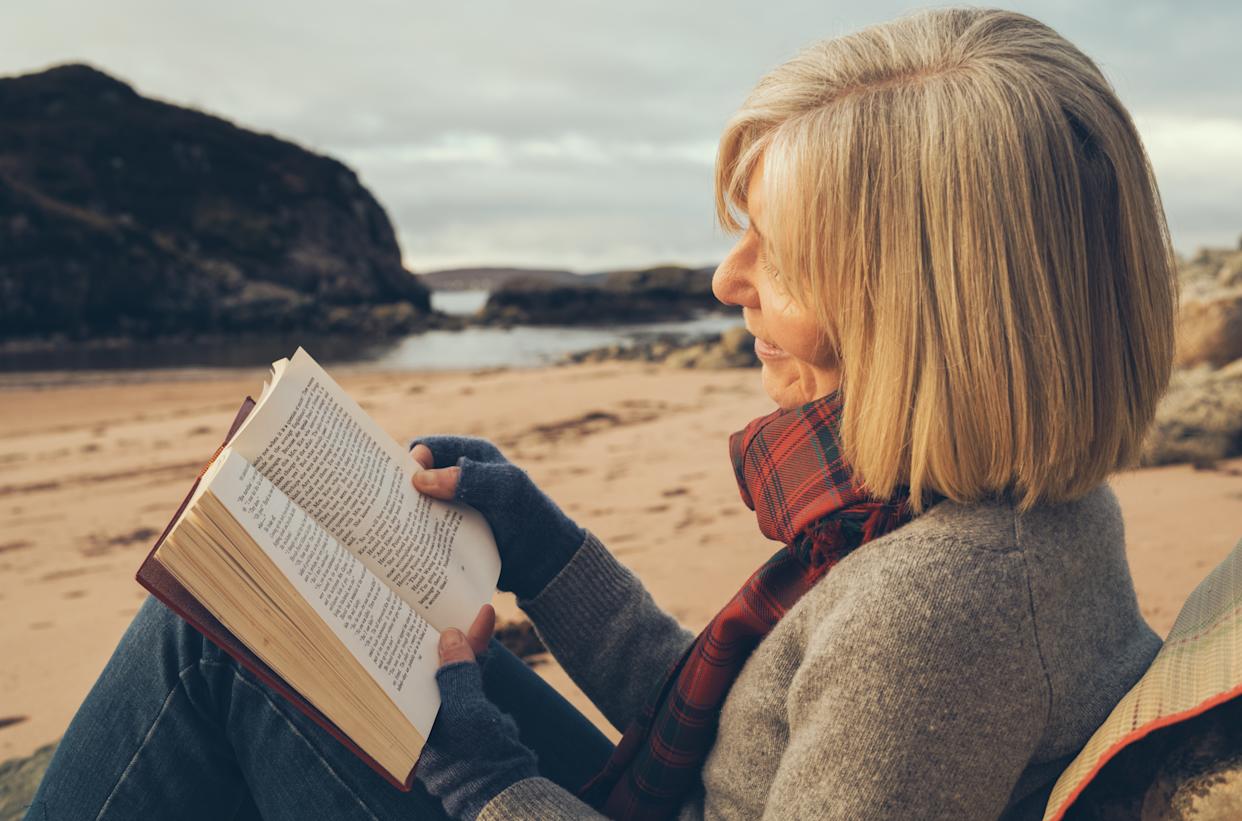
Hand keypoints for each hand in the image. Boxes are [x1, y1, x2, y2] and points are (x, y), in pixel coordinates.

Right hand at [408, 435, 586, 601]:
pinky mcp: (452, 531)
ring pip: (417, 504)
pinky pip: (425, 527)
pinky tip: (408, 547)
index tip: (406, 485)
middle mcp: (459, 476)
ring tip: (394, 532)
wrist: (543, 563)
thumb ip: (469, 478)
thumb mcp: (505, 490)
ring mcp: (454, 505)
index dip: (411, 462)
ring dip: (407, 516)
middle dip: (403, 491)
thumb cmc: (530, 516)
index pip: (426, 448)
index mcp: (471, 455)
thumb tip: (421, 478)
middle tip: (390, 511)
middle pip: (416, 476)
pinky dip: (416, 534)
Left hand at [416, 604, 539, 819]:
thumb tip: (449, 635)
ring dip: (456, 637)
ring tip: (464, 604)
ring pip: (442, 664)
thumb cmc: (477, 756)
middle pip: (415, 664)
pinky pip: (464, 672)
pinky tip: (483, 623)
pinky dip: (474, 650)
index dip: (397, 641)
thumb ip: (457, 673)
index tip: (405, 609)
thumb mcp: (466, 711)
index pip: (389, 673)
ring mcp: (440, 709)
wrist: (508, 787)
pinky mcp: (464, 707)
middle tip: (432, 598)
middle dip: (428, 632)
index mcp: (401, 720)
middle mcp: (414, 713)